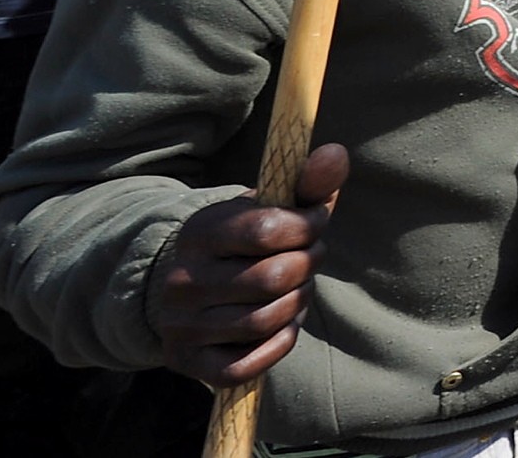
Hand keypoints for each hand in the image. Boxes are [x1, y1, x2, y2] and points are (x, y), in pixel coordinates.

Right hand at [149, 143, 346, 385]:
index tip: (316, 223)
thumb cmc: (243, 241)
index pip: (268, 229)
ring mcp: (180, 324)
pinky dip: (278, 344)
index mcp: (199, 232)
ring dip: (297, 304)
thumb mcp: (267, 207)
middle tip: (310, 259)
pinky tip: (284, 324)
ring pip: (263, 321)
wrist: (185, 286)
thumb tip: (337, 152)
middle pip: (272, 278)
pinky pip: (245, 365)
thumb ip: (306, 183)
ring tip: (297, 289)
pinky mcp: (188, 361)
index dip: (308, 226)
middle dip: (308, 266)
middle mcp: (181, 280)